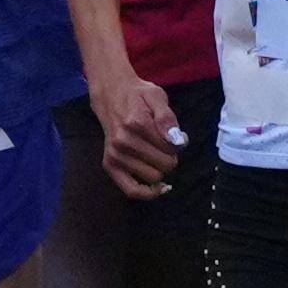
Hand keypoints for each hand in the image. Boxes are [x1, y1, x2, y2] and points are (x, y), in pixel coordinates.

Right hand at [86, 63, 176, 199]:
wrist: (110, 94)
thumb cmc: (137, 95)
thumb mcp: (156, 96)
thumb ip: (167, 118)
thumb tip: (178, 141)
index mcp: (137, 123)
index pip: (171, 148)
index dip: (178, 143)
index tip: (174, 135)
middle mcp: (123, 141)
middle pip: (164, 165)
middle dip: (171, 157)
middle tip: (165, 145)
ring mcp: (115, 155)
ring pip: (153, 178)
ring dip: (160, 169)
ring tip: (155, 155)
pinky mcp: (109, 164)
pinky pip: (131, 190)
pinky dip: (148, 193)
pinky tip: (159, 188)